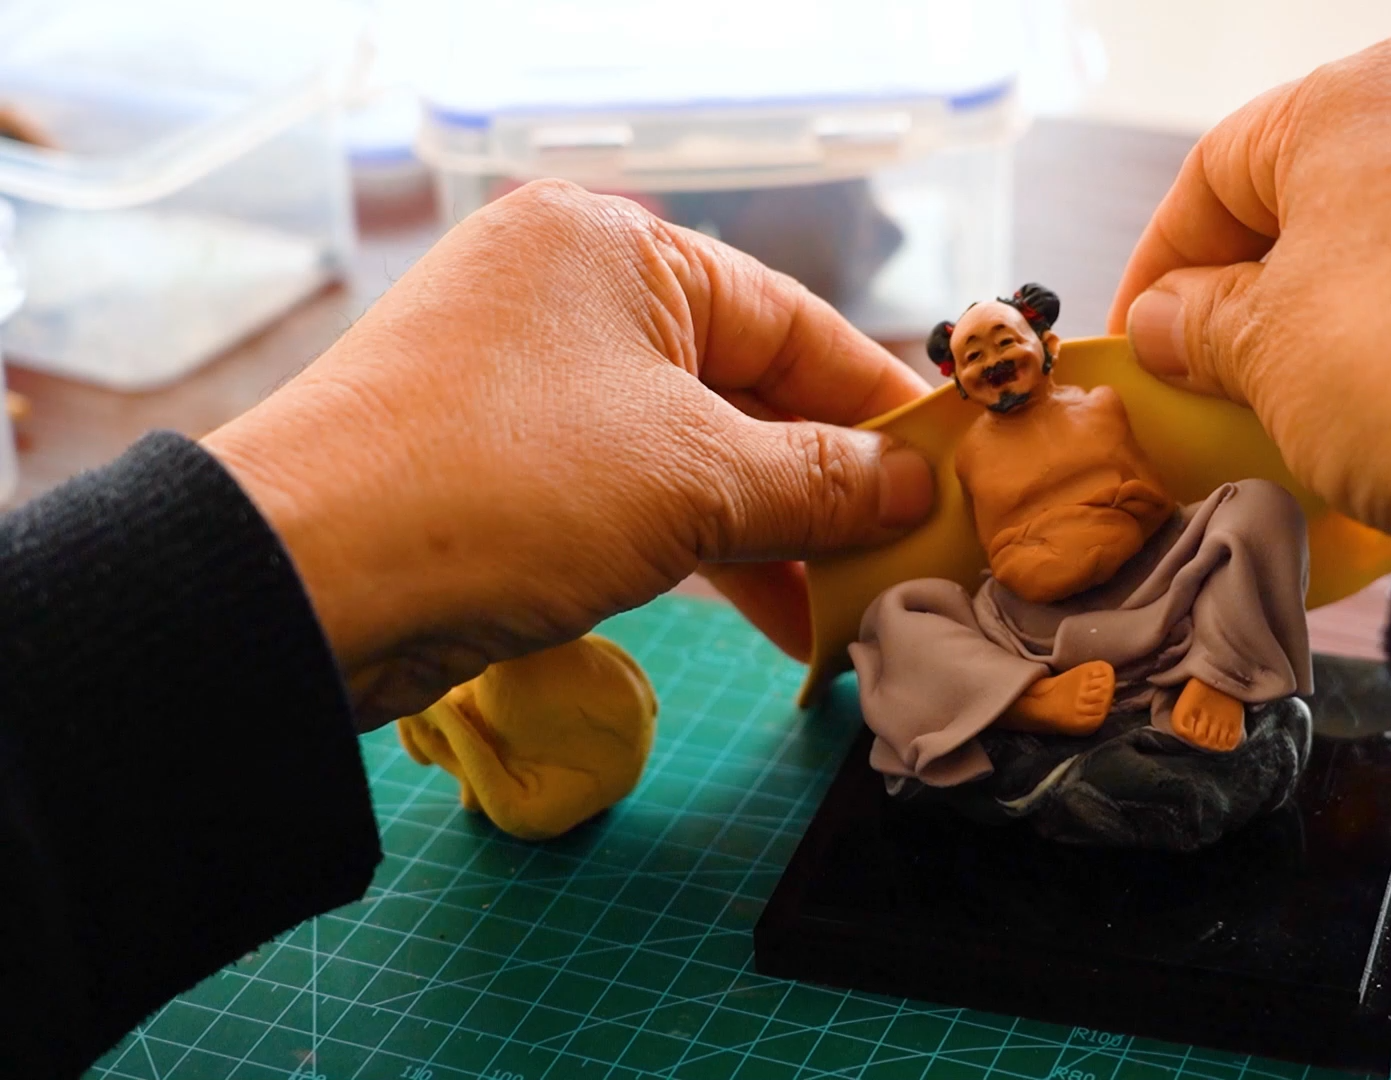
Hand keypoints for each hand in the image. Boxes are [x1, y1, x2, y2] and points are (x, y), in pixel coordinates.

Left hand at [204, 179, 932, 725]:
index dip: (881, 404)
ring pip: (696, 452)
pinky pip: (640, 494)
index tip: (950, 472)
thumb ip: (820, 481)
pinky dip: (710, 550)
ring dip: (778, 530)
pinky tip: (781, 617)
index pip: (793, 322)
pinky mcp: (506, 464)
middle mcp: (572, 298)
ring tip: (860, 603)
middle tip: (914, 552)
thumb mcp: (691, 479)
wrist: (306, 585)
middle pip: (747, 389)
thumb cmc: (505, 489)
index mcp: (616, 250)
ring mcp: (533, 383)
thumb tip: (911, 486)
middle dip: (832, 483)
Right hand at [1110, 37, 1390, 539]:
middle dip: (1256, 290)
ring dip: (1346, 318)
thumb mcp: (1263, 349)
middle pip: (1318, 197)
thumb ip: (1201, 326)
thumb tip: (1168, 323)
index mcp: (1362, 95)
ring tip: (1316, 408)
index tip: (1141, 340)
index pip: (1217, 170)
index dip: (1160, 266)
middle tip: (1217, 377)